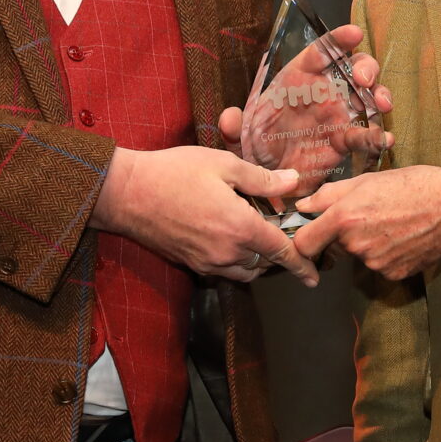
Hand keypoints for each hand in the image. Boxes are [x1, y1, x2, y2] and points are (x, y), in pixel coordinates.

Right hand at [93, 145, 318, 285]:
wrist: (126, 193)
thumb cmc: (174, 172)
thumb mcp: (223, 165)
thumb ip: (262, 179)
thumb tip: (294, 183)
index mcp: (241, 228)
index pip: (282, 251)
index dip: (301, 264)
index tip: (314, 276)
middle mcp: (227, 253)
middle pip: (265, 263)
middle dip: (275, 250)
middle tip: (275, 225)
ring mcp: (207, 262)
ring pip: (245, 270)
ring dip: (255, 257)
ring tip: (251, 230)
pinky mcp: (191, 263)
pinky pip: (223, 269)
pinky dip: (234, 259)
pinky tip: (226, 234)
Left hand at [217, 24, 393, 148]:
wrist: (265, 177)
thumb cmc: (255, 146)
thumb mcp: (239, 137)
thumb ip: (233, 127)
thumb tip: (229, 117)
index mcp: (298, 79)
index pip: (320, 52)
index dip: (337, 40)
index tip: (353, 33)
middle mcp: (323, 92)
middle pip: (353, 68)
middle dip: (365, 67)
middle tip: (363, 79)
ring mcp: (339, 115)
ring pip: (368, 95)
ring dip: (380, 94)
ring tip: (382, 103)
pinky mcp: (345, 141)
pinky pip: (366, 135)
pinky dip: (378, 135)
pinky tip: (385, 138)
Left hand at [290, 166, 440, 279]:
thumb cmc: (413, 185)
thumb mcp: (367, 180)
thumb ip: (329, 195)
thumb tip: (303, 206)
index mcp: (345, 219)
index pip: (304, 244)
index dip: (305, 239)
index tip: (312, 233)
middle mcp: (357, 246)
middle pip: (335, 248)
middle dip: (344, 234)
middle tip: (369, 214)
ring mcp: (376, 264)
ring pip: (360, 256)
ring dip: (368, 243)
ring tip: (392, 222)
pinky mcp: (394, 274)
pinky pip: (380, 266)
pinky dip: (387, 254)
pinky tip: (403, 236)